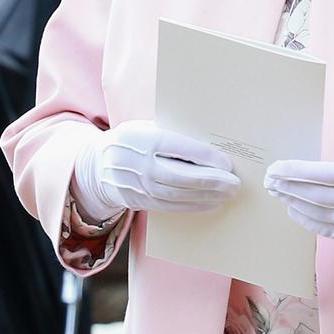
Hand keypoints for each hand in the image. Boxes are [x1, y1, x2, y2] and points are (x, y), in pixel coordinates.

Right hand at [72, 119, 239, 222]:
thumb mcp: (146, 126)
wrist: (98, 164)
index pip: (180, 148)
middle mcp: (138, 163)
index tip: (227, 163)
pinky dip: (193, 206)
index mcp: (142, 137)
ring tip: (228, 194)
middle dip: (212, 181)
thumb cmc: (134, 140)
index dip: (206, 157)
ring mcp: (137, 185)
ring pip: (178, 195)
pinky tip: (211, 203)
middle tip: (235, 183)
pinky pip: (170, 207)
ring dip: (207, 196)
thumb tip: (212, 142)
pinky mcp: (138, 201)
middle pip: (181, 176)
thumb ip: (174, 132)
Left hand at [264, 118, 333, 261]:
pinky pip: (325, 229)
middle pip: (311, 195)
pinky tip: (294, 211)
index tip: (276, 167)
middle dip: (286, 187)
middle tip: (268, 180)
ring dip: (292, 203)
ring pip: (315, 213)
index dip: (294, 171)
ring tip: (276, 193)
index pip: (319, 174)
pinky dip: (306, 221)